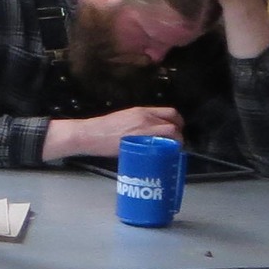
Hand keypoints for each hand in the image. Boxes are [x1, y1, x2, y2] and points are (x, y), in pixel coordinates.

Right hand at [44, 105, 182, 160]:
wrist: (90, 135)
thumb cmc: (103, 129)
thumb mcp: (124, 119)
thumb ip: (139, 123)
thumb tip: (152, 133)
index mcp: (142, 111)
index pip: (170, 112)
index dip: (177, 122)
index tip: (176, 131)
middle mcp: (146, 118)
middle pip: (174, 124)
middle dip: (179, 135)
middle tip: (175, 144)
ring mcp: (144, 130)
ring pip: (171, 134)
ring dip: (175, 143)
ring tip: (169, 152)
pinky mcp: (140, 143)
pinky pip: (161, 146)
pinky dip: (166, 151)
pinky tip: (161, 156)